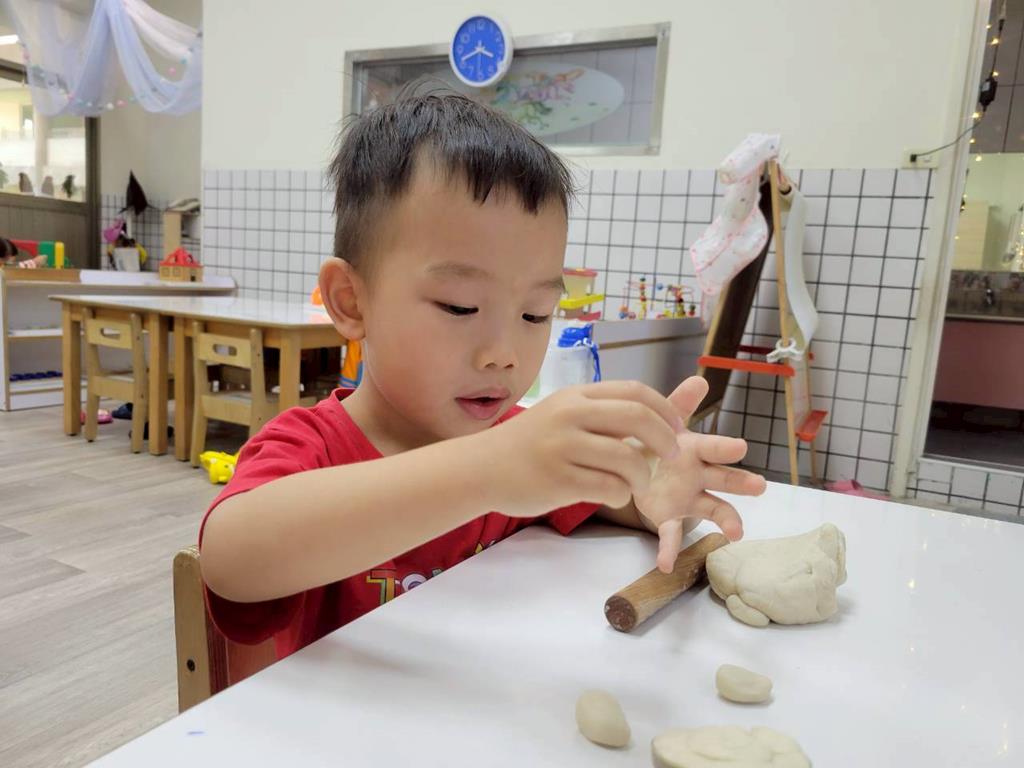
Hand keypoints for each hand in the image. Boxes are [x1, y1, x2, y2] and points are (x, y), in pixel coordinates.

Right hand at [484, 381, 683, 517]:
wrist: (481, 468)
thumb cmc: (528, 443)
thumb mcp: (561, 414)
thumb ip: (600, 413)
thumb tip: (653, 418)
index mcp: (576, 397)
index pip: (635, 393)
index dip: (665, 410)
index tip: (677, 428)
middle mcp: (570, 416)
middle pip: (638, 419)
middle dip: (665, 439)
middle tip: (671, 456)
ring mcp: (563, 448)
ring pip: (628, 460)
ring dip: (643, 476)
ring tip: (637, 484)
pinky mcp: (559, 481)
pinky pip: (610, 488)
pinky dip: (621, 495)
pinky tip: (613, 495)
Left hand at [633, 376, 766, 572]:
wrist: (636, 465)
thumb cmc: (658, 442)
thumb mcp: (665, 422)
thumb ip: (680, 404)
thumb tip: (699, 380)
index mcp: (695, 450)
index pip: (714, 448)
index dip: (725, 447)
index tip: (741, 447)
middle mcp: (699, 475)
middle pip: (725, 479)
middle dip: (742, 482)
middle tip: (760, 486)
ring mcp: (687, 498)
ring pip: (713, 509)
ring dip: (727, 521)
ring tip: (736, 534)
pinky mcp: (669, 517)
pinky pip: (672, 535)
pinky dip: (670, 550)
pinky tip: (666, 564)